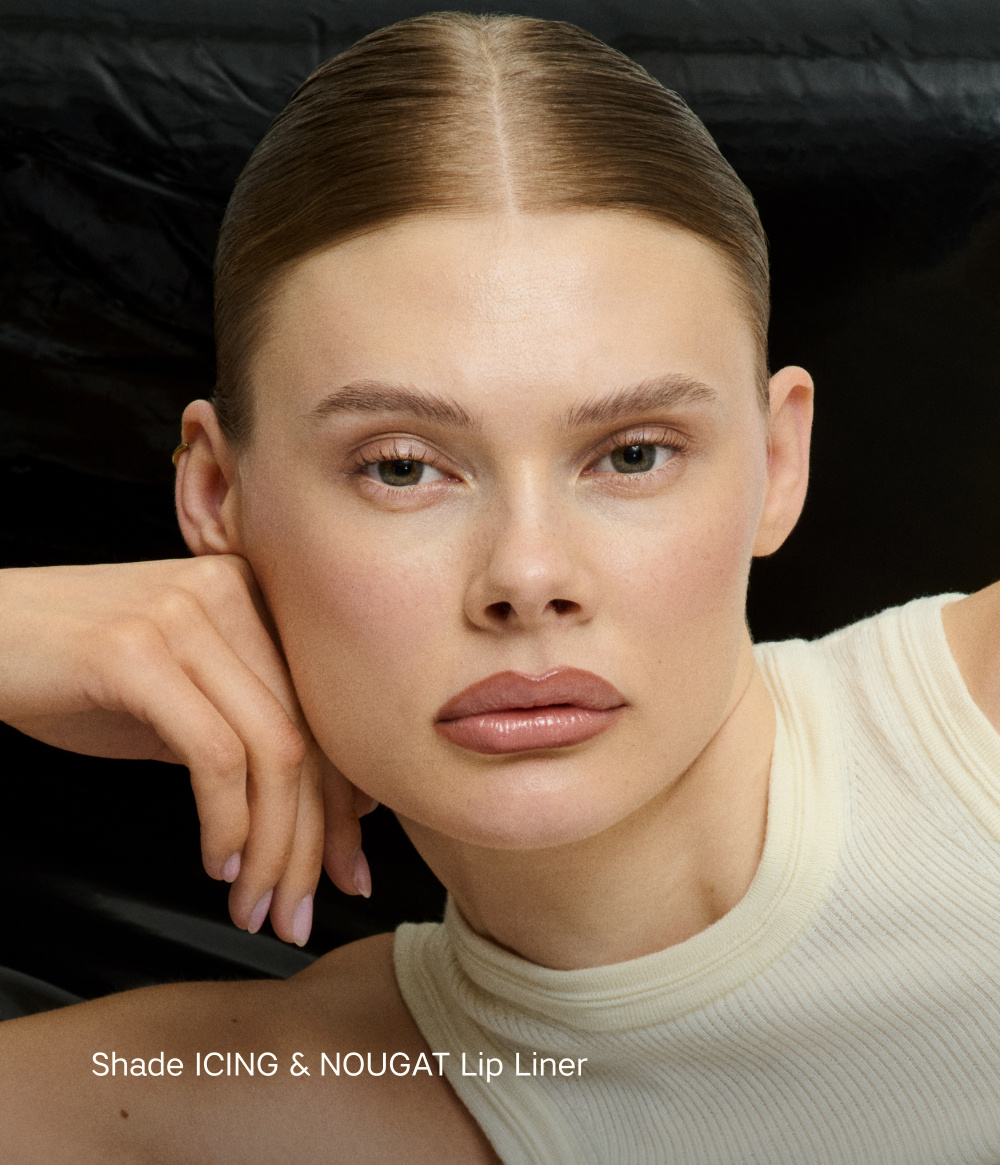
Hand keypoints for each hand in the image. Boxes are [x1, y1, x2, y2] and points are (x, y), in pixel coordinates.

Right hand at [0, 556, 374, 944]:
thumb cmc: (68, 676)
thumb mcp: (174, 702)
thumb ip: (241, 735)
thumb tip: (317, 812)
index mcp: (249, 597)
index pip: (321, 714)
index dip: (344, 804)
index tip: (346, 871)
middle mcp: (230, 592)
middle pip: (307, 735)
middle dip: (315, 841)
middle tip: (299, 914)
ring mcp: (185, 614)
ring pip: (272, 750)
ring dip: (272, 848)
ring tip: (255, 908)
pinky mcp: (136, 650)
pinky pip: (214, 754)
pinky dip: (226, 821)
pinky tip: (216, 864)